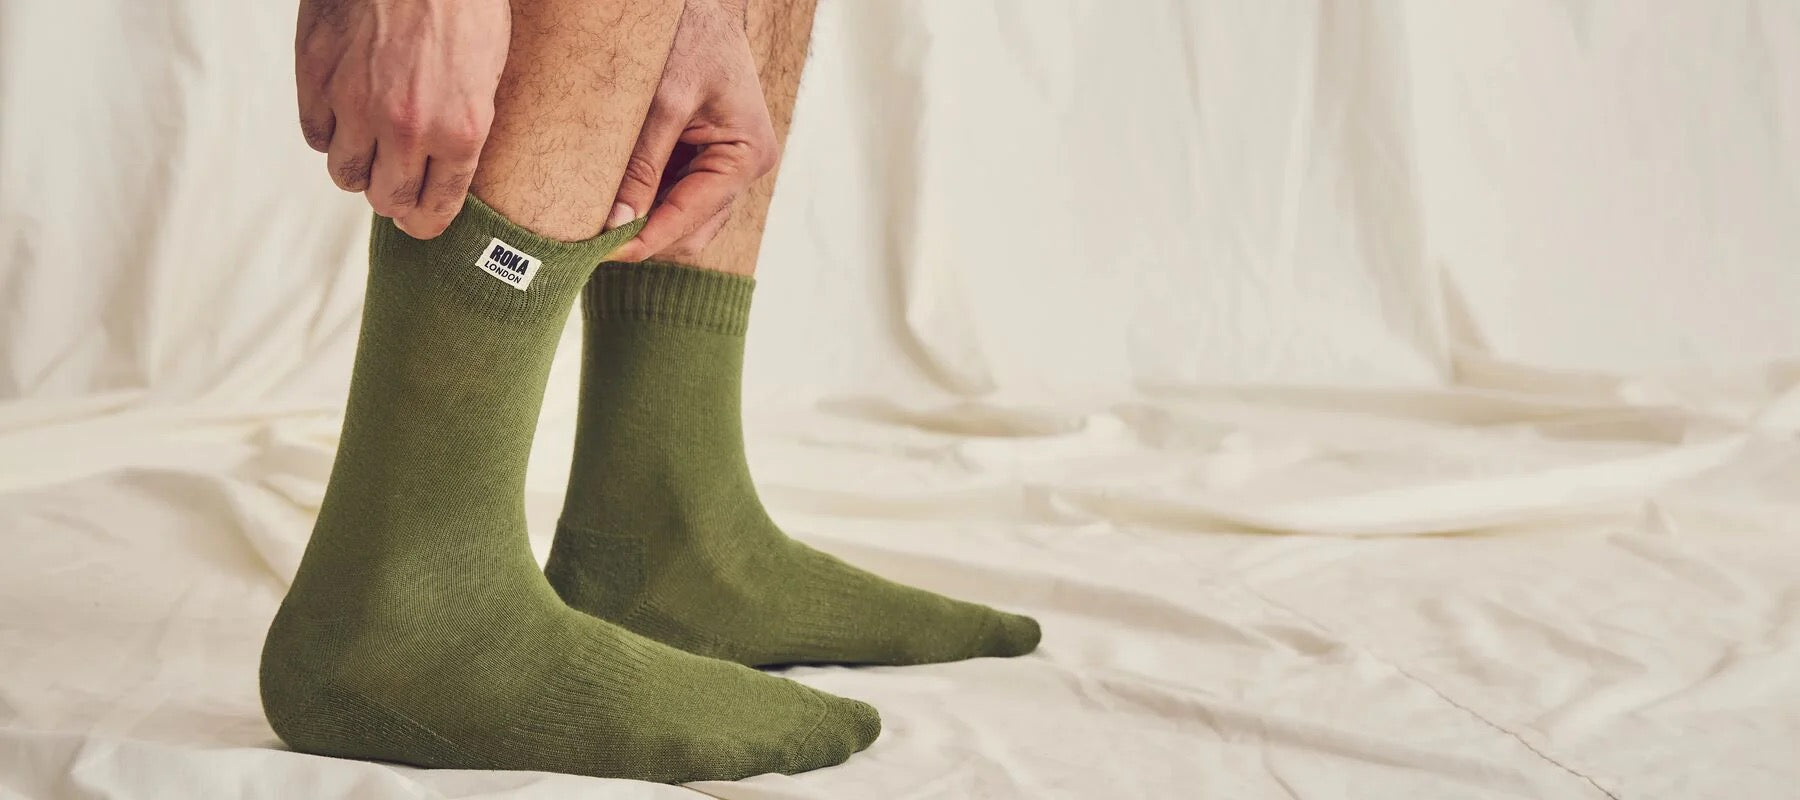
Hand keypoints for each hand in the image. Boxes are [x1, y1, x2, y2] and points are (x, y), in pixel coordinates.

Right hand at [295, 0, 510, 238]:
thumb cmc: (462, 6)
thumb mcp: (490, 71)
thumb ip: (465, 125)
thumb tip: (446, 165)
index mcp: (458, 129)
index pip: (433, 208)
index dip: (426, 223)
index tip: (421, 224)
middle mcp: (405, 126)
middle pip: (384, 199)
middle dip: (393, 198)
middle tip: (395, 186)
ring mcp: (355, 104)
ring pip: (345, 175)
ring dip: (359, 168)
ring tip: (371, 149)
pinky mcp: (316, 78)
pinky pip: (316, 135)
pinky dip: (329, 133)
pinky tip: (345, 117)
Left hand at [607, 0, 777, 262]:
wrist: (701, 2)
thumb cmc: (690, 37)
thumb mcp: (663, 100)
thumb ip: (642, 165)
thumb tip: (616, 222)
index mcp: (746, 155)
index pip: (691, 218)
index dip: (645, 240)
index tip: (600, 252)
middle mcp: (743, 167)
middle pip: (691, 232)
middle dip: (645, 239)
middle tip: (590, 243)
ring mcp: (726, 164)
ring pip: (684, 221)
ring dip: (645, 224)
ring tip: (597, 224)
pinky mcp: (706, 156)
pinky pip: (676, 197)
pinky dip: (647, 203)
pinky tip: (613, 198)